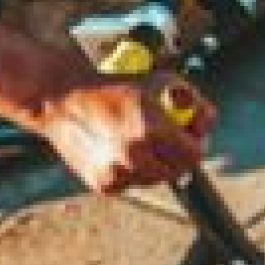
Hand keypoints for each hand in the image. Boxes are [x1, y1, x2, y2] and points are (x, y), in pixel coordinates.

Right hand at [37, 73, 210, 194]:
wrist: (59, 97)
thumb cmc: (111, 83)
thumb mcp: (158, 79)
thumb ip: (190, 100)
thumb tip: (205, 120)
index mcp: (150, 128)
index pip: (194, 154)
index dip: (196, 141)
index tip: (190, 133)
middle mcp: (133, 155)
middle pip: (178, 170)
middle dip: (179, 153)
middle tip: (169, 136)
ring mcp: (117, 173)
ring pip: (156, 179)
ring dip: (157, 162)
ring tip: (140, 139)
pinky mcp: (103, 184)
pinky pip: (132, 183)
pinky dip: (133, 170)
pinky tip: (120, 148)